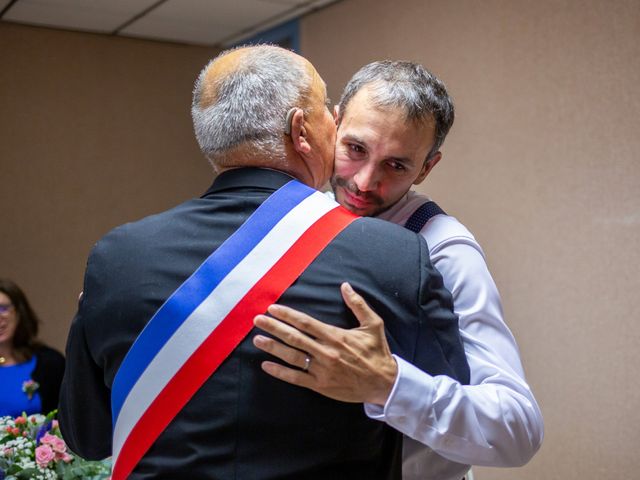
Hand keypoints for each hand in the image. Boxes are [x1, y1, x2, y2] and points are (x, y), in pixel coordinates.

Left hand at [253, 282, 397, 404]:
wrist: (384, 383)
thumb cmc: (377, 352)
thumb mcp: (373, 324)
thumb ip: (358, 305)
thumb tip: (345, 285)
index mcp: (336, 336)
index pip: (305, 323)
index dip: (287, 315)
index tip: (273, 309)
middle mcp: (326, 352)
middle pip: (294, 337)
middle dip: (273, 327)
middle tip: (257, 320)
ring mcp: (322, 370)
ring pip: (292, 357)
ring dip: (272, 347)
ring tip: (257, 339)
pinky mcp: (320, 385)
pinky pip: (296, 378)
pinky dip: (280, 372)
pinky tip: (266, 365)